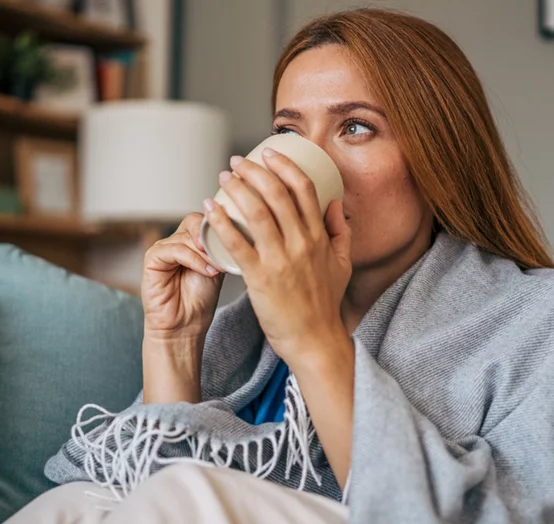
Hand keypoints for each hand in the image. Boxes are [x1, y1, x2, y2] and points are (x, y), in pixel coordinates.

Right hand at [141, 213, 223, 341]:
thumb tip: (234, 230)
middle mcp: (175, 242)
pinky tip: (207, 272)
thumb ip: (220, 248)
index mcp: (190, 241)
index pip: (203, 219)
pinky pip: (174, 249)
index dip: (219, 226)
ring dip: (205, 252)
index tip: (236, 239)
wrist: (185, 326)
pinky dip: (194, 260)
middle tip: (225, 252)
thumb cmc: (199, 301)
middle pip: (194, 222)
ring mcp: (162, 249)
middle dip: (212, 237)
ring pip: (186, 236)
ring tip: (217, 268)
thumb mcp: (217, 268)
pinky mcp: (152, 259)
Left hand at [203, 147, 351, 366]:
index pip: (304, 189)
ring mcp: (281, 260)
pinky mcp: (260, 278)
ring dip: (237, 190)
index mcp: (319, 238)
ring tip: (223, 177)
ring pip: (257, 213)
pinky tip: (209, 209)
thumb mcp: (343, 265)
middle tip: (237, 161)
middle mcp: (301, 244)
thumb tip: (335, 204)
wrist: (315, 341)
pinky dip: (221, 222)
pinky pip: (237, 244)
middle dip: (255, 171)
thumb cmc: (324, 305)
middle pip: (277, 194)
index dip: (285, 166)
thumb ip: (341, 232)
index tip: (269, 152)